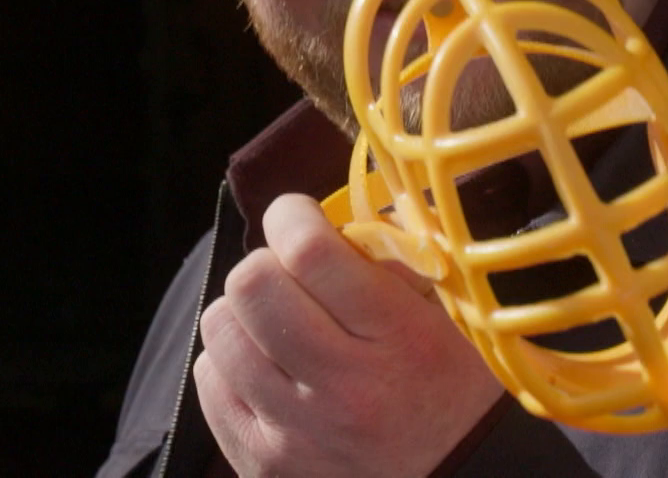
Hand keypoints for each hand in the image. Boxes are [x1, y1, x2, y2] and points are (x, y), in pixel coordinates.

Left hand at [193, 193, 504, 476]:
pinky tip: (273, 371)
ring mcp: (298, 433)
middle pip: (251, 285)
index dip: (292, 216)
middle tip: (292, 278)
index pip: (309, 250)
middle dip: (267, 266)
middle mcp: (346, 391)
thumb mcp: (457, 322)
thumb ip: (408, 262)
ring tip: (282, 327)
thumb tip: (351, 215)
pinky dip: (233, 362)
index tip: (299, 217)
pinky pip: (210, 377)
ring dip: (246, 315)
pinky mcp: (263, 463)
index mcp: (402, 342)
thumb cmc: (454, 394)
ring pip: (220, 327)